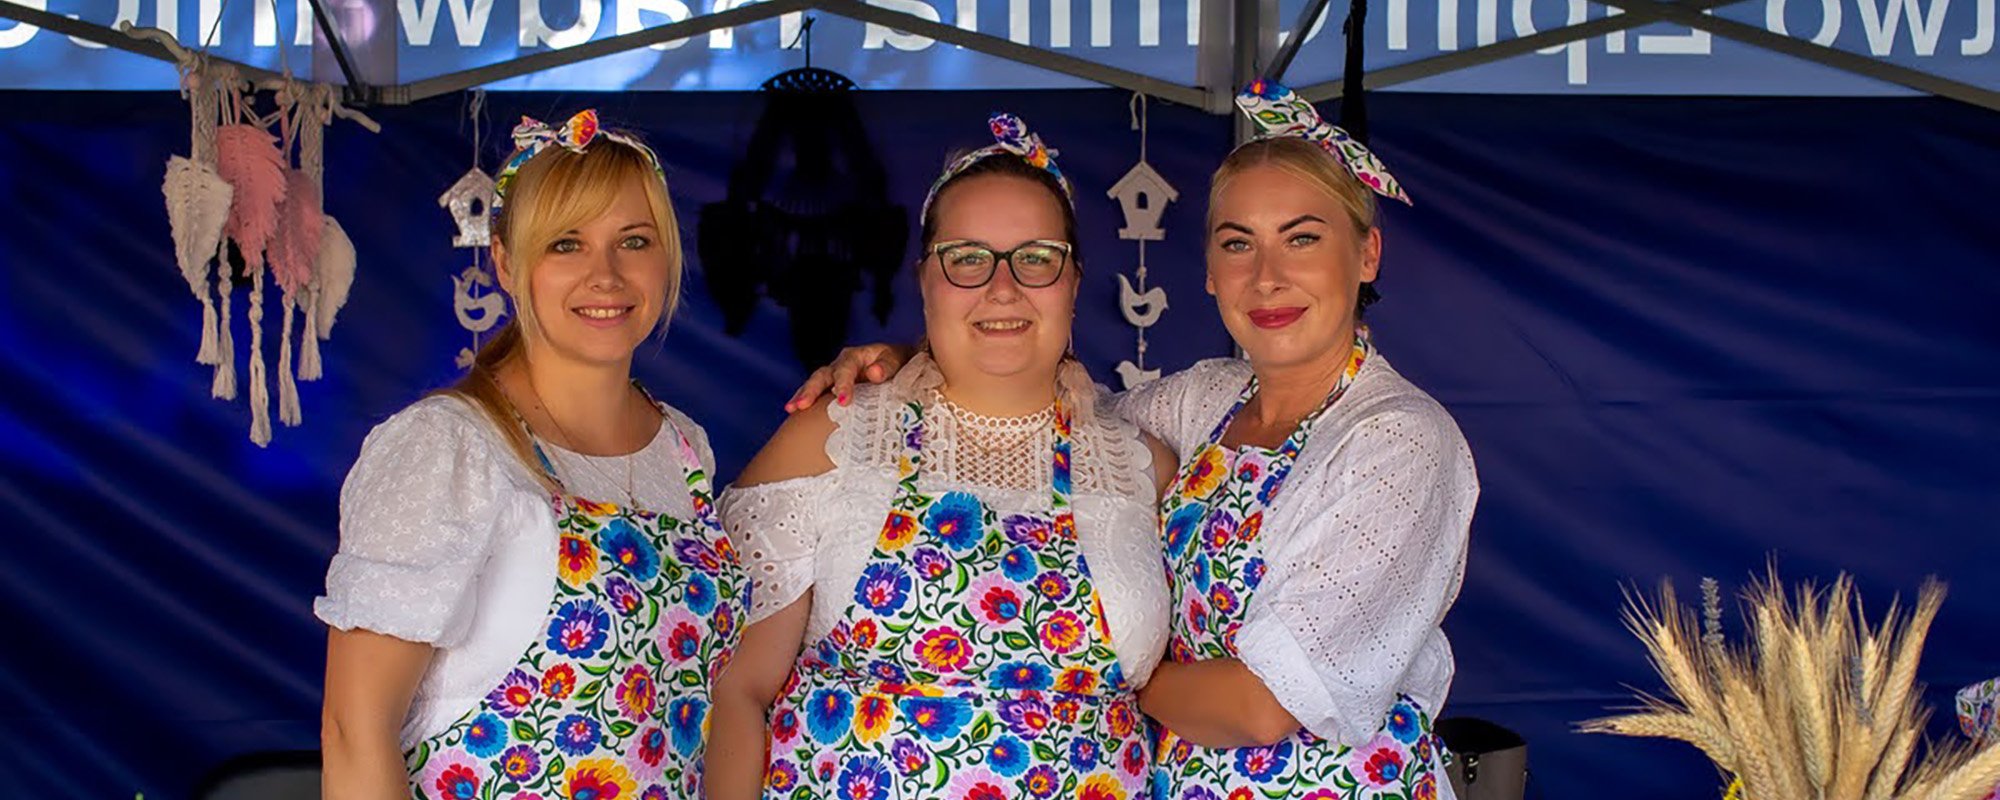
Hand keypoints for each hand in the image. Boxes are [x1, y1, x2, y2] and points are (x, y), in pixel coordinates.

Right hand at [785, 343, 912, 412]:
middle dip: (811, 390)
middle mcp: (841, 365)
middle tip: (802, 405)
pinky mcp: (832, 389)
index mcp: (856, 357)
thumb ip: (886, 366)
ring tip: (791, 409)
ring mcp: (834, 377)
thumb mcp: (896, 360)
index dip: (843, 384)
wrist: (899, 365)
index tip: (842, 401)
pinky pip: (817, 395)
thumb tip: (874, 373)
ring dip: (802, 396)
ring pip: (814, 383)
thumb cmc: (898, 363)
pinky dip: (805, 401)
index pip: (846, 369)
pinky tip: (794, 413)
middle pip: (822, 375)